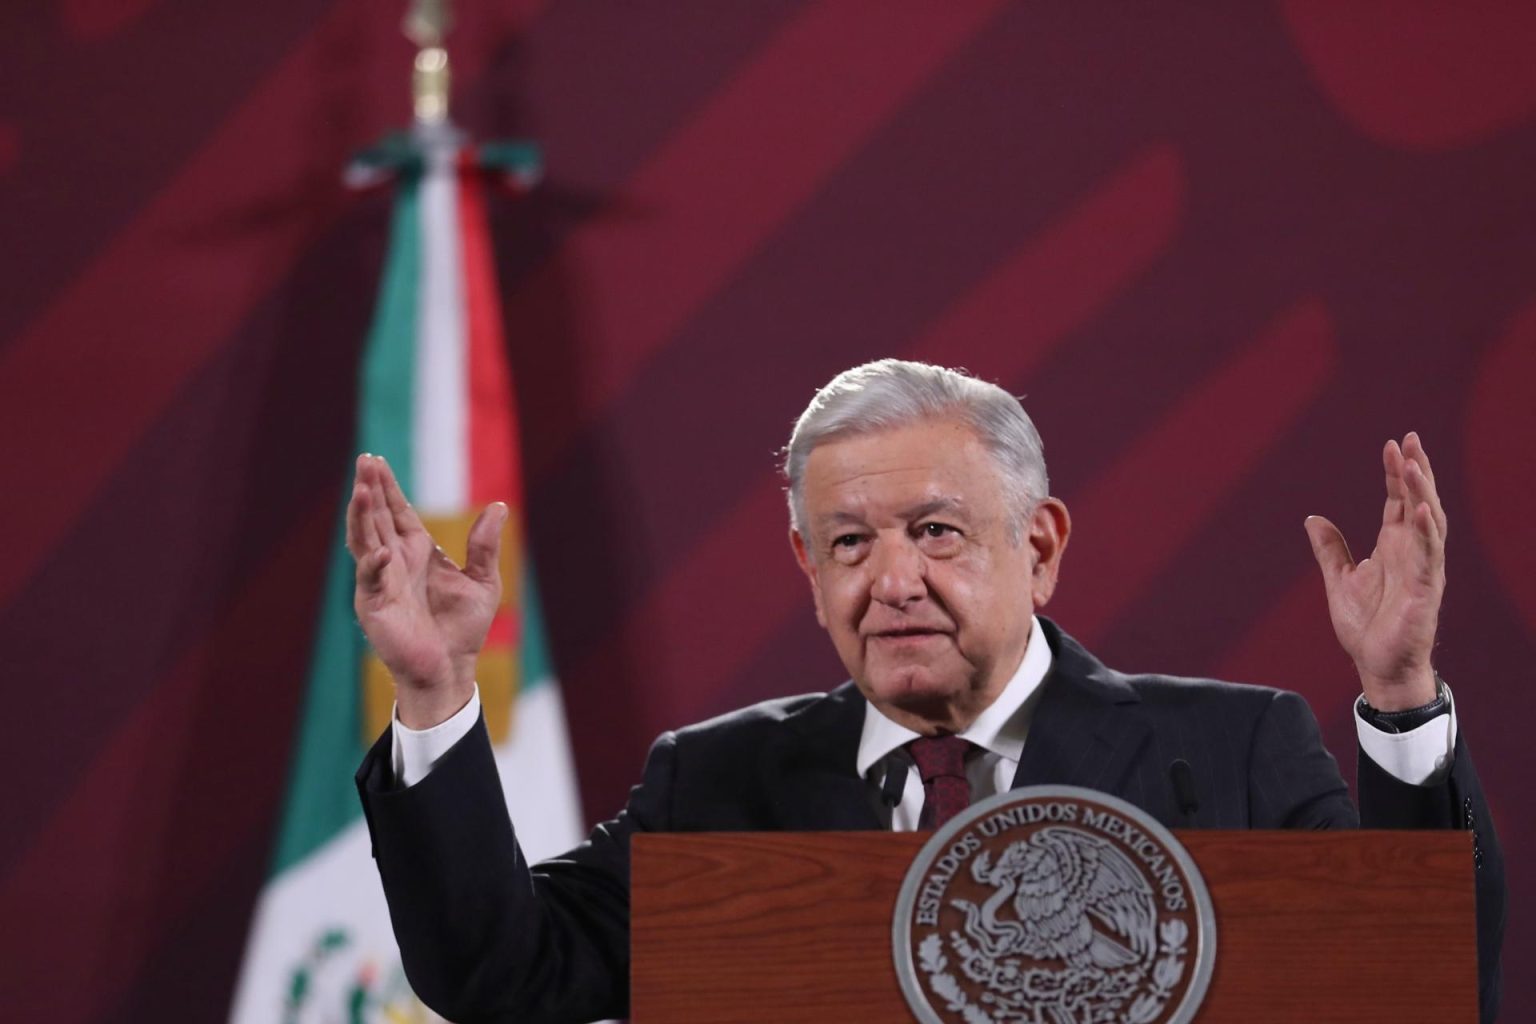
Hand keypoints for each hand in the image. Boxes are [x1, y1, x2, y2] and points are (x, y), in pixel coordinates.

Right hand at [345, 454, 505, 727]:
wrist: (451, 668)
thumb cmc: (463, 628)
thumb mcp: (483, 581)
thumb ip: (484, 544)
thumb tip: (499, 505)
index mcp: (416, 551)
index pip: (396, 511)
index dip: (386, 487)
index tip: (375, 461)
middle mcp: (394, 561)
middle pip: (376, 518)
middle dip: (369, 490)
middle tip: (363, 462)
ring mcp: (381, 582)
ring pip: (365, 541)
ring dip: (361, 517)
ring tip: (360, 491)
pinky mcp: (375, 606)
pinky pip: (372, 580)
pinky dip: (376, 566)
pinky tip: (384, 552)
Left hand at [1304, 433, 1444, 710]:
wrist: (1378, 666)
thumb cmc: (1367, 627)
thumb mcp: (1339, 580)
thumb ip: (1330, 549)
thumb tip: (1313, 518)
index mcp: (1394, 547)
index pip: (1398, 501)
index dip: (1397, 473)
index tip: (1393, 444)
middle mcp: (1413, 552)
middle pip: (1418, 501)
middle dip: (1415, 470)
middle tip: (1409, 439)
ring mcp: (1423, 568)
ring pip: (1429, 521)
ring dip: (1422, 491)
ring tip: (1413, 462)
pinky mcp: (1426, 589)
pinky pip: (1430, 554)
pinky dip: (1428, 530)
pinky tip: (1423, 508)